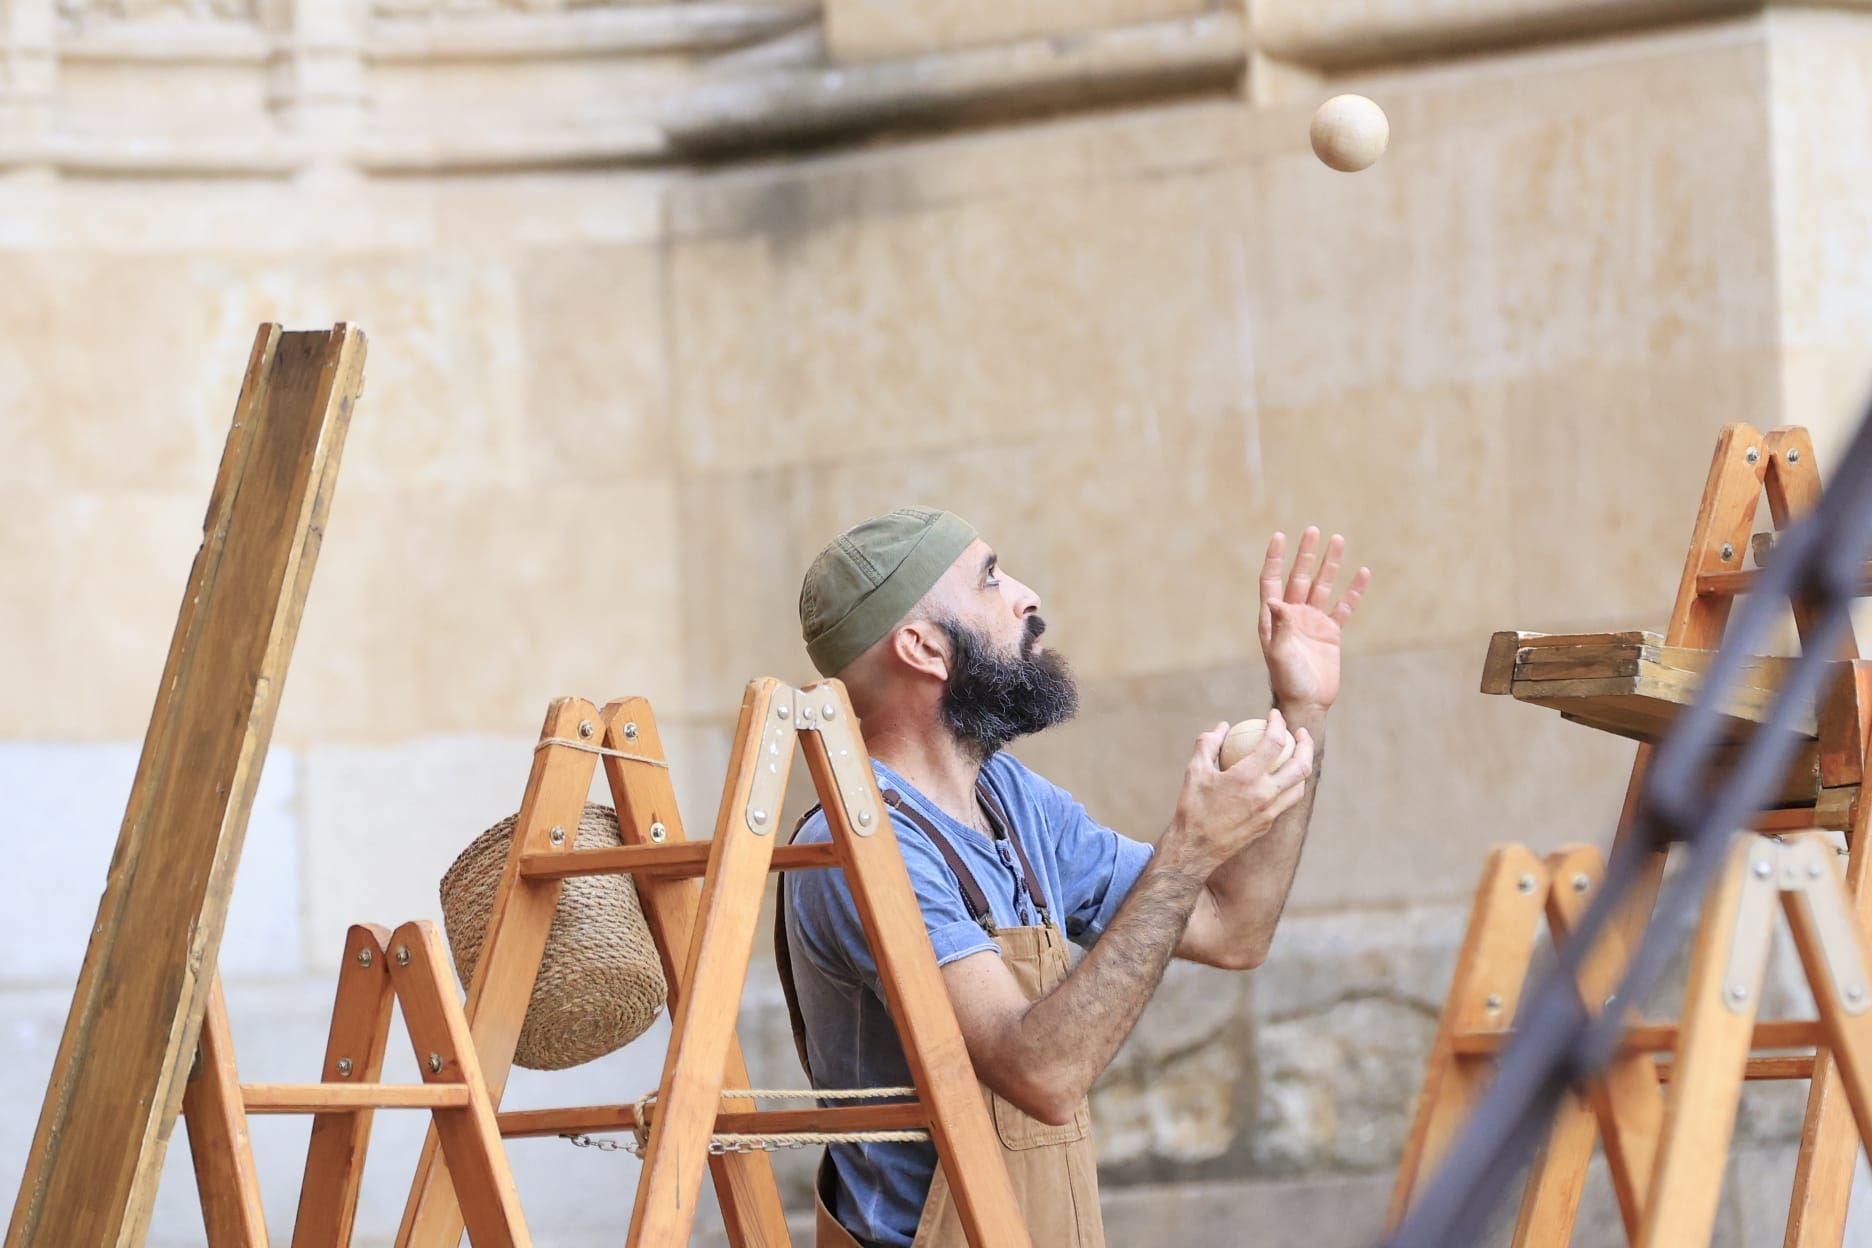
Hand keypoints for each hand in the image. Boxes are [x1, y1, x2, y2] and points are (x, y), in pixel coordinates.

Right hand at [1163, 711, 1315, 876]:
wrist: (1195, 850)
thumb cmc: (1192, 808)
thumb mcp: (1194, 771)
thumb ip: (1208, 744)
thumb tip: (1222, 727)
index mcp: (1247, 778)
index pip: (1274, 743)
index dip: (1277, 724)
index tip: (1274, 715)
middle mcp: (1265, 795)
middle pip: (1301, 765)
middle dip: (1306, 744)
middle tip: (1300, 733)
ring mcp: (1270, 812)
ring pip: (1300, 786)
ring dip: (1302, 766)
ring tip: (1296, 755)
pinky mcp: (1268, 825)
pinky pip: (1287, 801)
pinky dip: (1290, 785)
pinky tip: (1280, 779)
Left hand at [1259, 528, 1370, 715]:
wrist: (1307, 702)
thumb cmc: (1288, 680)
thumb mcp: (1280, 653)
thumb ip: (1280, 626)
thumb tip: (1275, 601)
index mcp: (1274, 618)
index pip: (1272, 581)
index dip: (1275, 559)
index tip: (1279, 536)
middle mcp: (1292, 616)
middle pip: (1299, 577)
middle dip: (1306, 554)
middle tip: (1313, 530)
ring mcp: (1312, 623)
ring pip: (1322, 587)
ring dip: (1330, 565)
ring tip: (1338, 540)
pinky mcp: (1330, 633)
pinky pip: (1343, 607)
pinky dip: (1353, 591)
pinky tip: (1362, 573)